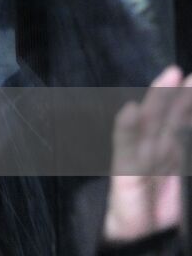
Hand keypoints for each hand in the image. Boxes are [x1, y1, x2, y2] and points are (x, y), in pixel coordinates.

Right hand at [103, 65, 191, 242]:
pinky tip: (131, 110)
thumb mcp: (187, 178)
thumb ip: (188, 152)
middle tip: (188, 71)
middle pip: (170, 113)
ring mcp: (141, 155)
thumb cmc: (168, 212)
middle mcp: (159, 147)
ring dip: (159, 97)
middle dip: (180, 92)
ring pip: (151, 121)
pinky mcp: (125, 170)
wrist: (143, 241)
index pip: (185, 119)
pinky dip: (127, 127)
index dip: (191, 100)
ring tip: (169, 76)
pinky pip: (125, 144)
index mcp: (176, 149)